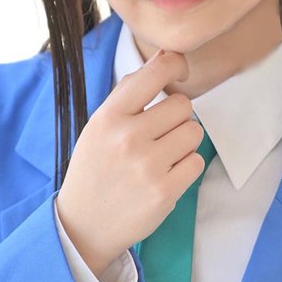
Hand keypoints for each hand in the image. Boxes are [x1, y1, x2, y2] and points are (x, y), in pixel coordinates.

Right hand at [56, 49, 205, 276]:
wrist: (85, 224)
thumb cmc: (96, 169)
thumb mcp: (99, 126)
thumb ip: (130, 93)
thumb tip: (166, 57)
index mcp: (109, 117)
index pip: (154, 73)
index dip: (175, 65)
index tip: (179, 72)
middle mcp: (127, 138)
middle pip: (183, 105)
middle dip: (177, 118)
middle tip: (160, 135)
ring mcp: (147, 166)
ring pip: (194, 132)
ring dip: (184, 142)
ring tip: (163, 156)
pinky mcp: (164, 192)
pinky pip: (196, 162)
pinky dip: (186, 168)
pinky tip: (166, 176)